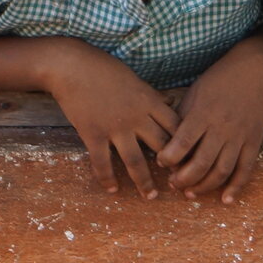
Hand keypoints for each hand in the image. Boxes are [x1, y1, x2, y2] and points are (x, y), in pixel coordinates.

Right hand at [44, 45, 180, 197]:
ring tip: (150, 196)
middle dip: (172, 167)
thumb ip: (151, 97)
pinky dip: (107, 178)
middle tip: (178, 183)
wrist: (72, 67)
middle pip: (162, 147)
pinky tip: (112, 190)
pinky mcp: (94, 134)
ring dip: (144, 181)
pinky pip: (103, 162)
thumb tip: (168, 103)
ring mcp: (115, 127)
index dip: (186, 144)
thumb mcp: (135, 80)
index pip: (176, 127)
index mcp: (150, 102)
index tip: (191, 158)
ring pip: (136, 161)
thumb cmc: (104, 70)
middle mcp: (137, 117)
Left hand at [158, 45, 262, 202]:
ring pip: (222, 170)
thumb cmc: (218, 81)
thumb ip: (182, 120)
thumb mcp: (193, 94)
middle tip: (174, 184)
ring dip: (205, 186)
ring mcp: (240, 136)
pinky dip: (236, 187)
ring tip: (191, 193)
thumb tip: (168, 146)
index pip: (182, 143)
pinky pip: (246, 169)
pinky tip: (225, 199)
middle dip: (184, 179)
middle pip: (201, 163)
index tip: (161, 163)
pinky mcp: (254, 141)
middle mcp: (221, 128)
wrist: (253, 71)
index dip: (169, 159)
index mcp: (203, 114)